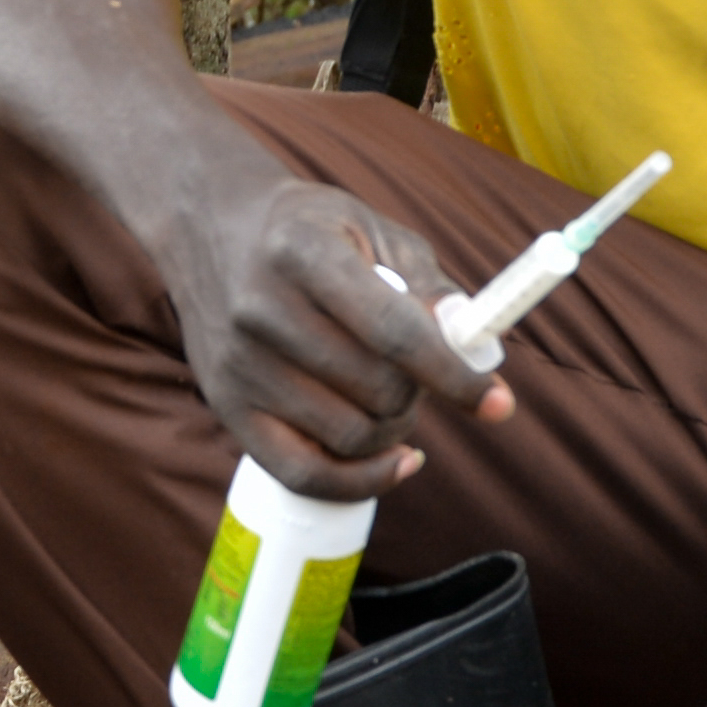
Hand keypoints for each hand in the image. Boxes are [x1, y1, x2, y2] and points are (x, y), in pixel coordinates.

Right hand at [132, 152, 493, 491]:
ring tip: (392, 398)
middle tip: (421, 375)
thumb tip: (474, 344)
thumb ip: (426, 282)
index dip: (453, 375)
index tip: (499, 403)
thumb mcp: (370, 227)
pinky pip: (303, 474)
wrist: (207, 226)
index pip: (394, 333)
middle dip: (421, 394)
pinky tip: (393, 460)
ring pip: (350, 435)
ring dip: (393, 429)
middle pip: (376, 391)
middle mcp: (263, 312)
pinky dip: (360, 480)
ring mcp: (240, 365)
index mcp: (305, 255)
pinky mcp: (227, 406)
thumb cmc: (306, 229)